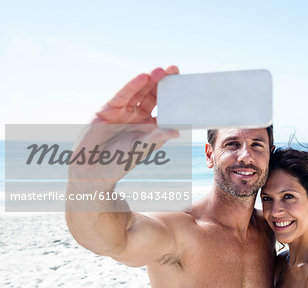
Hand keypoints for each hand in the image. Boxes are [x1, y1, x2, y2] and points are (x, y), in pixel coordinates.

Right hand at [68, 66, 179, 187]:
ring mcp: (123, 111)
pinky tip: (142, 78)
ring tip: (160, 71)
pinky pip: (122, 95)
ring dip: (149, 81)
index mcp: (150, 127)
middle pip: (152, 96)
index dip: (173, 97)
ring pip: (138, 92)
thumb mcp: (142, 148)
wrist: (93, 167)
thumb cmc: (120, 161)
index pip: (164, 108)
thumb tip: (177, 132)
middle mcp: (138, 117)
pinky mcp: (109, 108)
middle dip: (162, 83)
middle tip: (174, 69)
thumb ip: (157, 138)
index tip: (184, 85)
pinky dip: (132, 86)